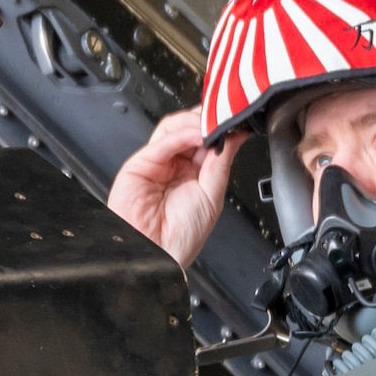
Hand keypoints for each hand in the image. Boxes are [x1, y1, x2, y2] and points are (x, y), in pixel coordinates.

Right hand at [106, 109, 244, 268]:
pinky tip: (196, 136)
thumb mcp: (213, 195)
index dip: (219, 128)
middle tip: (224, 120)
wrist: (159, 255)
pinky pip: (161, 142)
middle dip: (207, 121)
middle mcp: (174, 165)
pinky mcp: (139, 164)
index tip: (236, 121)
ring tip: (210, 128)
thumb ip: (221, 162)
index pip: (206, 139)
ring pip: (173, 128)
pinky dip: (181, 135)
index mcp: (193, 174)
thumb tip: (236, 136)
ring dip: (194, 123)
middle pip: (189, 128)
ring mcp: (157, 163)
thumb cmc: (181, 237)